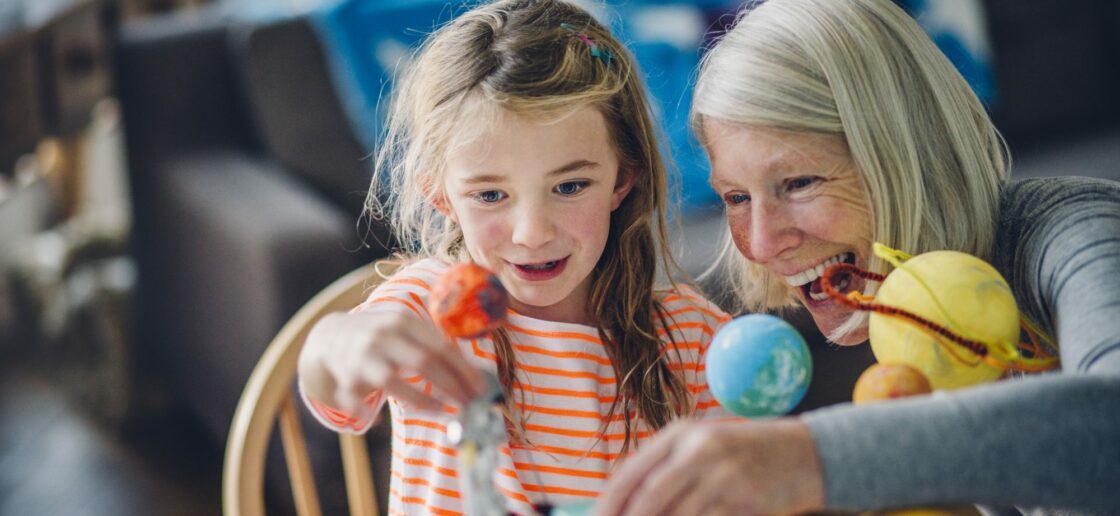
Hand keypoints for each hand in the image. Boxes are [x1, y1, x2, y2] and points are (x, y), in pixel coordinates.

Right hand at [299, 310, 486, 415]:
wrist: (331, 336)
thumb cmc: (382, 337)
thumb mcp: (406, 329)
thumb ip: (433, 344)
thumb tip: (472, 373)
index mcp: (402, 322)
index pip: (440, 346)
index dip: (464, 370)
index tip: (481, 388)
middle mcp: (381, 337)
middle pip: (423, 362)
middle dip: (451, 386)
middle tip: (469, 403)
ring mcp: (361, 358)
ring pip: (392, 382)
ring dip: (420, 400)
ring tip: (441, 410)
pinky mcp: (345, 379)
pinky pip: (357, 401)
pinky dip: (366, 411)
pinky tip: (379, 420)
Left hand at [595, 418, 824, 515]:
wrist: (802, 454)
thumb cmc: (742, 457)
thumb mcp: (701, 450)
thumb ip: (665, 471)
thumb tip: (626, 504)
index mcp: (680, 434)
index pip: (631, 472)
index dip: (610, 503)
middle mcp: (698, 450)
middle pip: (650, 497)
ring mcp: (723, 475)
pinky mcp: (744, 499)